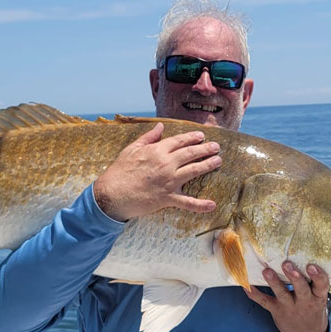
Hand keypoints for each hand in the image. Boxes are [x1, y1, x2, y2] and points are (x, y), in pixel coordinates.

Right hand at [93, 122, 221, 221]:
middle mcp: (166, 164)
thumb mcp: (131, 149)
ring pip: (194, 171)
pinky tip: (212, 205)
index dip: (192, 137)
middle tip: (216, 147)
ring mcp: (169, 181)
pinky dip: (200, 205)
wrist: (112, 194)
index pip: (180, 141)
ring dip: (208, 165)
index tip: (201, 136)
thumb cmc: (119, 171)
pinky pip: (187, 202)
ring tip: (218, 161)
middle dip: (206, 149)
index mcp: (157, 151)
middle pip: (191, 153)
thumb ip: (148, 137)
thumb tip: (160, 126)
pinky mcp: (168, 198)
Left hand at [245, 261, 329, 331]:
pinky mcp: (276, 310)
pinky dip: (254, 294)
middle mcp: (305, 302)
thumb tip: (304, 256)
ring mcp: (289, 307)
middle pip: (301, 289)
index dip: (318, 276)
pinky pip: (264, 302)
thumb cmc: (313, 308)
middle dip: (294, 277)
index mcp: (318, 297)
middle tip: (287, 264)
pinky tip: (246, 285)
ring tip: (266, 271)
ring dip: (274, 282)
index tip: (311, 266)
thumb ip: (313, 283)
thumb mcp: (319, 298)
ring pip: (282, 294)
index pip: (322, 286)